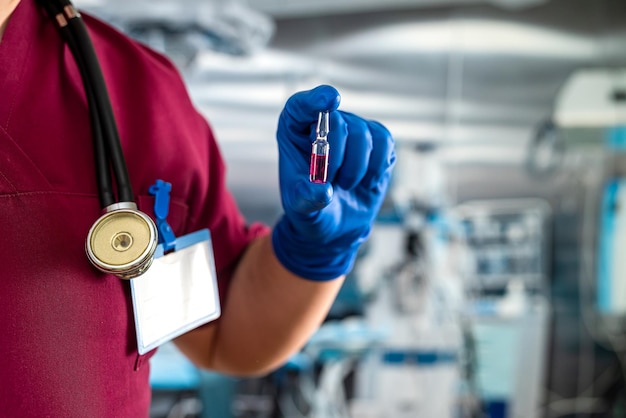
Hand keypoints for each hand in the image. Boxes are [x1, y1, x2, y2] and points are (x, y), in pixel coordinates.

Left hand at [271, 85, 395, 280]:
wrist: (335, 225)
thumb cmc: (311, 209)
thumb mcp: (301, 209)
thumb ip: (307, 199)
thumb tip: (323, 191)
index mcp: (294, 132)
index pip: (301, 106)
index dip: (315, 100)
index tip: (331, 100)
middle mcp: (323, 124)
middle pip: (337, 122)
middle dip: (336, 157)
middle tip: (330, 182)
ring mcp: (352, 129)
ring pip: (363, 133)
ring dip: (356, 168)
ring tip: (345, 185)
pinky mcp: (376, 141)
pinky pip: (384, 142)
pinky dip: (377, 167)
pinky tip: (366, 182)